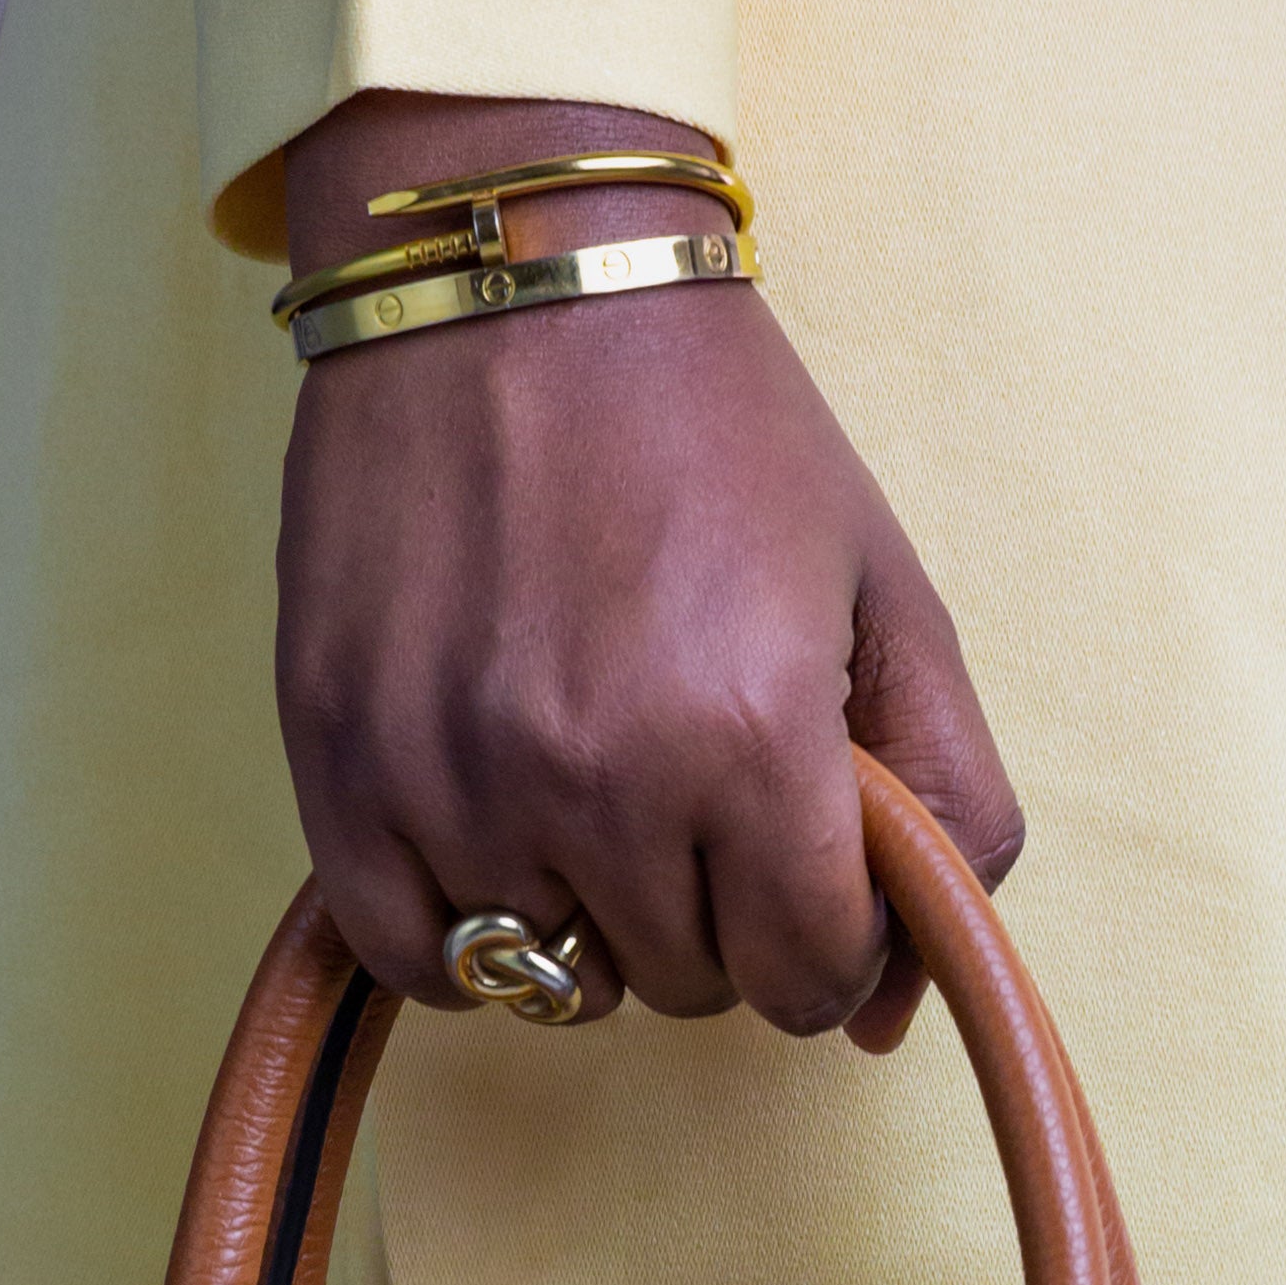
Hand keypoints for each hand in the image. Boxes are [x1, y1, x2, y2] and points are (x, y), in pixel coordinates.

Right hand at [273, 90, 1019, 1049]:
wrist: (510, 272)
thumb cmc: (710, 424)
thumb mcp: (885, 588)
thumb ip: (940, 804)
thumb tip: (885, 1013)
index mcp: (747, 733)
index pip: (809, 976)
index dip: (826, 937)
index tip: (802, 870)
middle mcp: (597, 777)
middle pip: (688, 985)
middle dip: (713, 912)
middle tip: (693, 781)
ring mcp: (457, 780)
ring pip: (558, 977)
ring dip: (589, 908)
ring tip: (590, 768)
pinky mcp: (346, 766)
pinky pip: (423, 960)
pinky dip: (466, 932)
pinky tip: (497, 835)